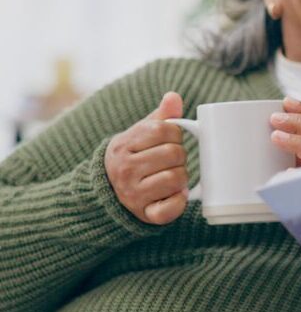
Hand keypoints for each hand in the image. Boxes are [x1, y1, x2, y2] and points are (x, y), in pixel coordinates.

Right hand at [105, 92, 189, 224]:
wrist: (108, 192)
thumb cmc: (133, 157)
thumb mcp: (140, 134)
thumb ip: (161, 116)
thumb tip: (174, 97)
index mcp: (124, 145)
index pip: (164, 130)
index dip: (175, 134)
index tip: (170, 140)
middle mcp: (126, 170)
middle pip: (174, 154)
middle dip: (180, 155)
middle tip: (171, 160)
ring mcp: (134, 194)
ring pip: (176, 178)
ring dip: (181, 176)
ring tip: (171, 175)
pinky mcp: (145, 214)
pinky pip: (171, 208)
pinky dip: (179, 201)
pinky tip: (176, 194)